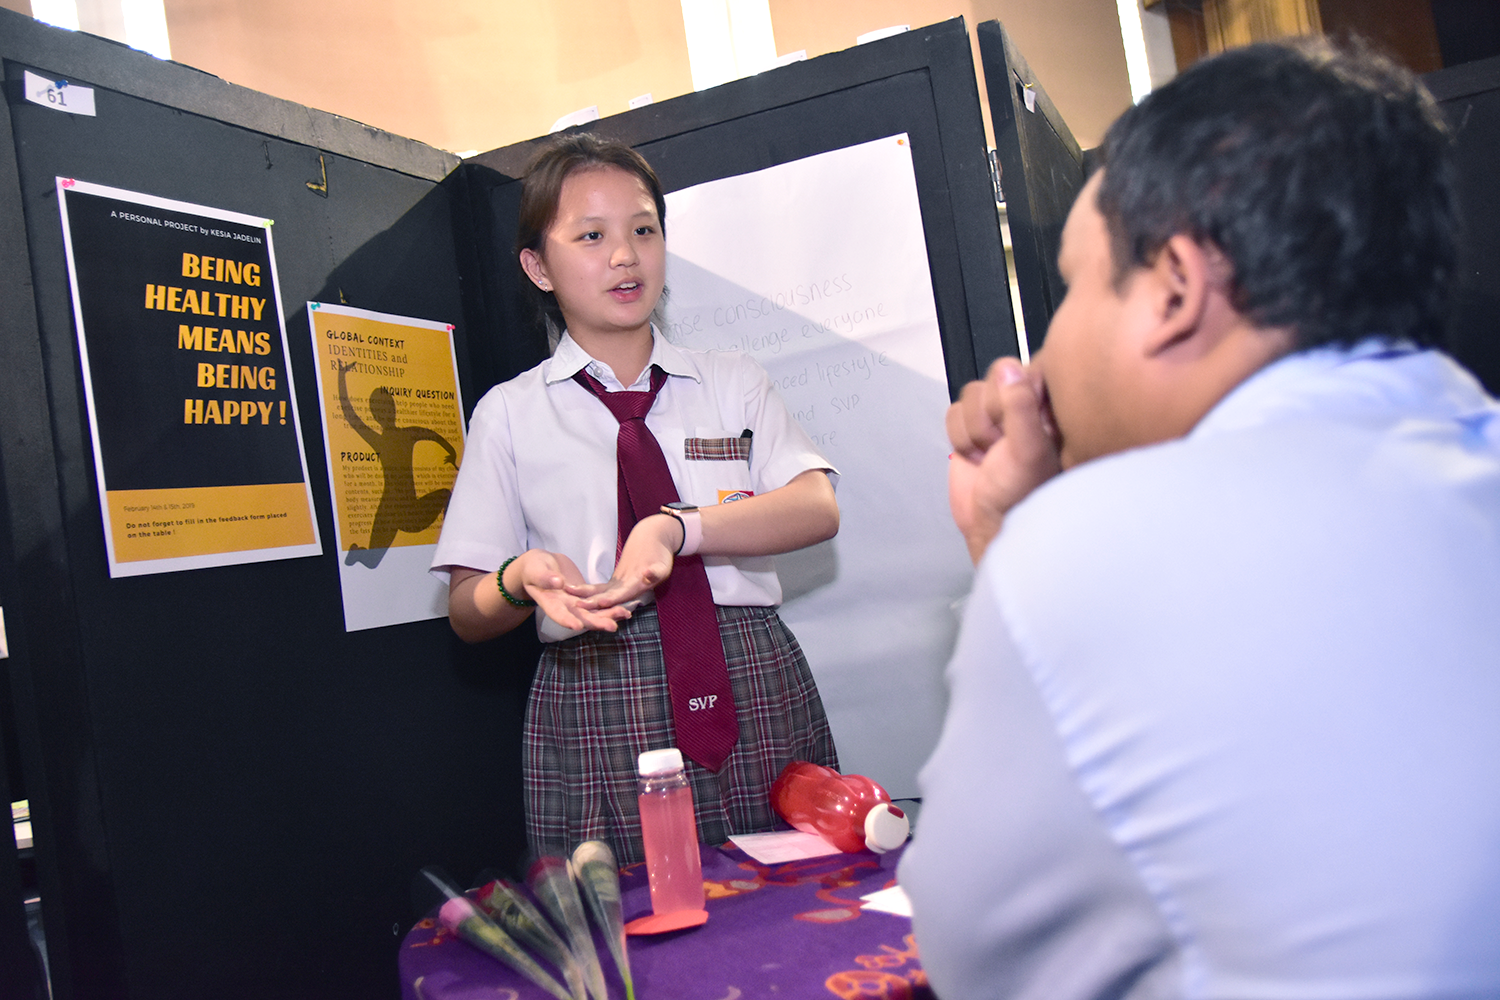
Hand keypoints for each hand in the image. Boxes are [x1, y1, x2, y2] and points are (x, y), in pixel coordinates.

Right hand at [514, 549, 632, 631]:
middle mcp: (565, 608)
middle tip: (612, 626)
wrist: (541, 565)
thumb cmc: (533, 567)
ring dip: (609, 614)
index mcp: (550, 603)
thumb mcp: (536, 570)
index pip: (558, 615)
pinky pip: (599, 604)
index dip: (568, 621)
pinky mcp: (585, 597)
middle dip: (597, 622)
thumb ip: (545, 577)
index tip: (578, 626)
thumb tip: (558, 583)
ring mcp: (576, 604)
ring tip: (626, 614)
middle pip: (581, 618)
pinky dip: (611, 606)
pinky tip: (626, 606)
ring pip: (594, 612)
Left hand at [568, 514, 680, 609]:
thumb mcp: (662, 563)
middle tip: (576, 604)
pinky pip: (598, 589)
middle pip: (608, 599)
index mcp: (638, 588)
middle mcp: (627, 593)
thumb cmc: (660, 553)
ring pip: (600, 595)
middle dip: (592, 603)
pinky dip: (586, 590)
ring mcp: (620, 590)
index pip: (622, 596)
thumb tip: (649, 574)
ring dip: (585, 596)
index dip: (610, 599)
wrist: (655, 543)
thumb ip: (656, 571)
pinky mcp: (614, 585)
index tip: (598, 602)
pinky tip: (571, 588)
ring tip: (568, 592)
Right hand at [946, 358, 1060, 562]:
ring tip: (990, 455)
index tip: (1018, 424)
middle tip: (1002, 445)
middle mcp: (1025, 405)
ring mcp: (997, 416)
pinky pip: (953, 412)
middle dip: (991, 416)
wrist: (991, 525)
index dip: (1014, 395)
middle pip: (995, 377)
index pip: (1027, 369)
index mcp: (1050, 406)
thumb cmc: (1021, 495)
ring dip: (975, 430)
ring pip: (971, 394)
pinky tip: (976, 458)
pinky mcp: (972, 427)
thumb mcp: (1028, 450)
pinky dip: (960, 437)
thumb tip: (1009, 370)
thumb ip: (1021, 406)